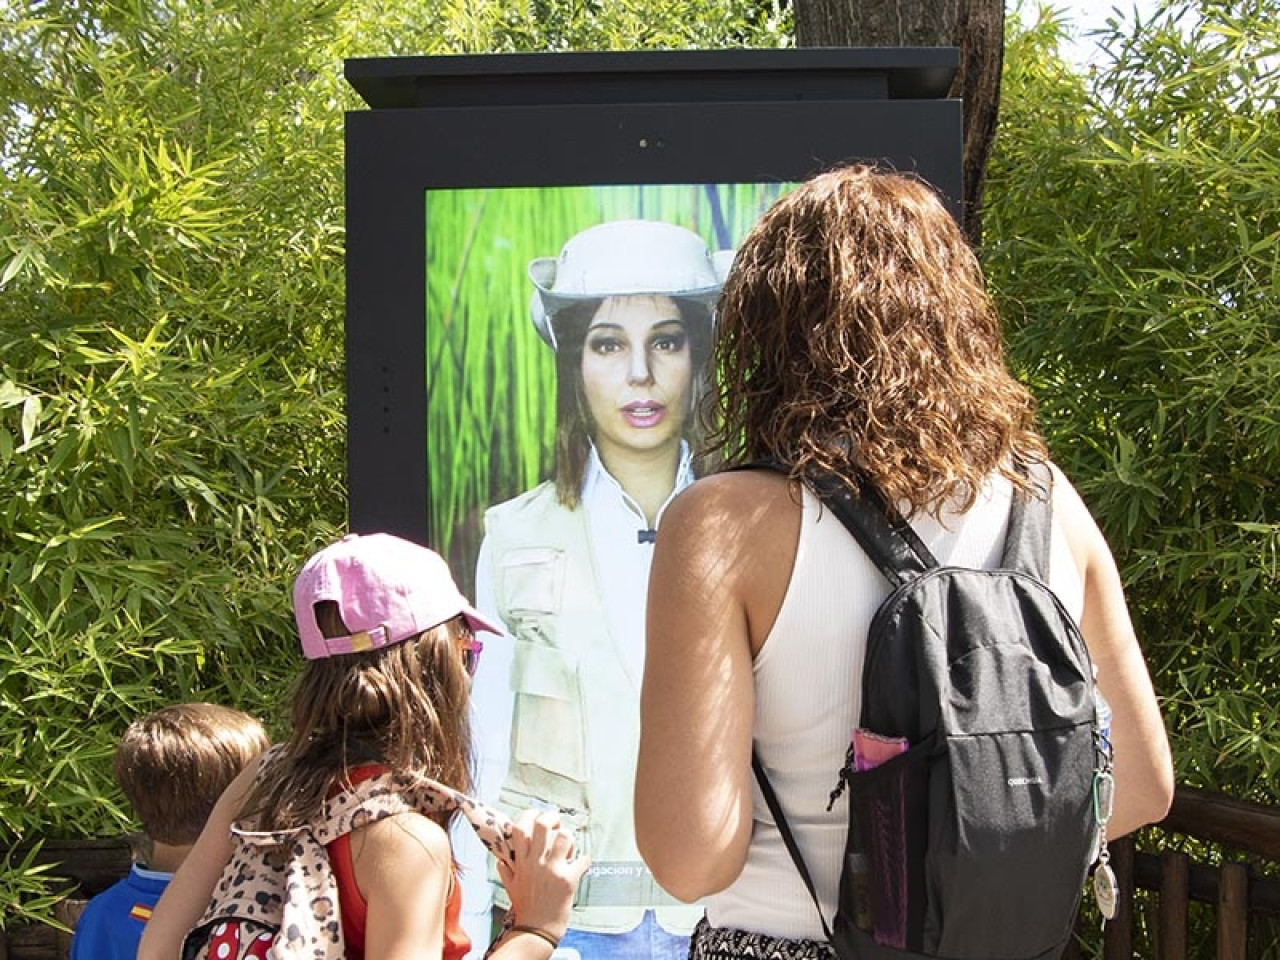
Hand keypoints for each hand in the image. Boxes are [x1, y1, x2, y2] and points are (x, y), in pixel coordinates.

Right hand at [495, 808, 589, 939]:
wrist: (537, 929)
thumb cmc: (525, 907)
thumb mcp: (511, 887)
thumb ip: (506, 870)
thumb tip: (500, 860)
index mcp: (521, 861)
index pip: (520, 827)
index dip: (529, 814)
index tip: (536, 813)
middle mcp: (535, 862)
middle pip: (543, 825)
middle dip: (552, 817)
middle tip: (557, 822)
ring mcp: (552, 870)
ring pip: (565, 837)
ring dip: (569, 839)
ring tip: (568, 848)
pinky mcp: (568, 880)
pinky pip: (582, 860)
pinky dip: (584, 861)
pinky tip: (581, 865)